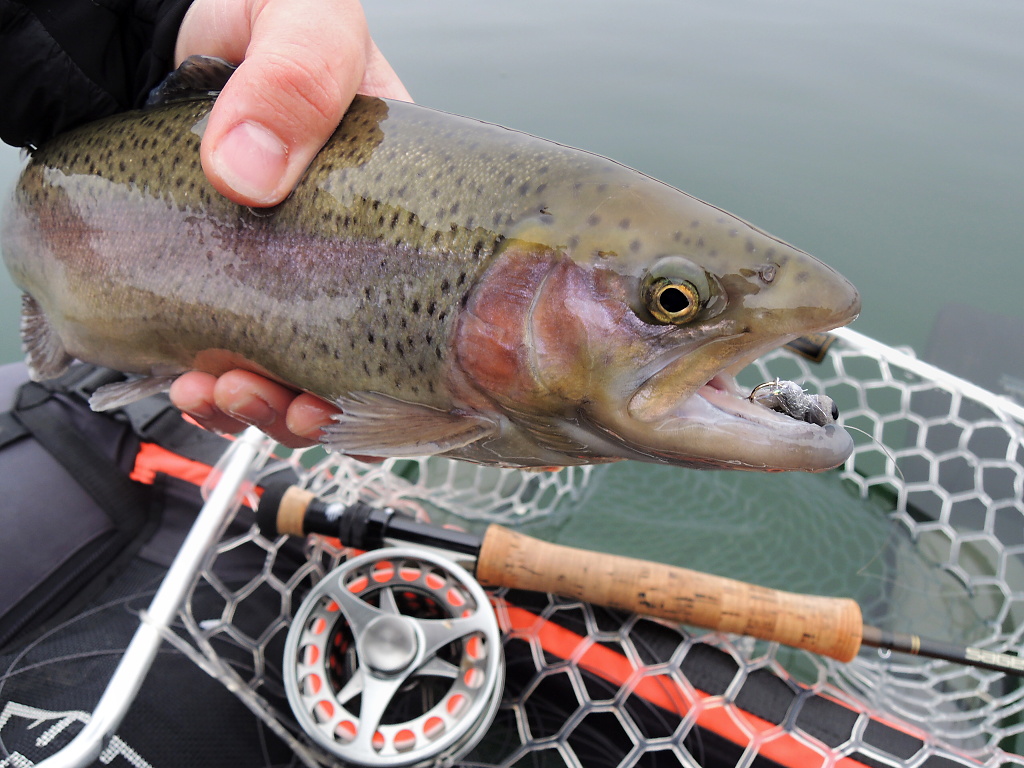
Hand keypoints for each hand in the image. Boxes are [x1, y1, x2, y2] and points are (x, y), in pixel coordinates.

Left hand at [171, 0, 410, 446]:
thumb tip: (248, 173)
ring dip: (256, 403)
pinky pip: (219, 345)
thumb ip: (297, 75)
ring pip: (285, 365)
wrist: (167, 14)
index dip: (400, 374)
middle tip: (282, 405)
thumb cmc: (263, 8)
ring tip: (219, 395)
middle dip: (313, 401)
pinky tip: (185, 379)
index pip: (421, 304)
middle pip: (352, 357)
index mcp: (394, 201)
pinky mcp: (214, 271)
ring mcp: (277, 265)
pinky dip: (204, 380)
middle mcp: (343, 246)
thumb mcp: (302, 19)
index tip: (356, 396)